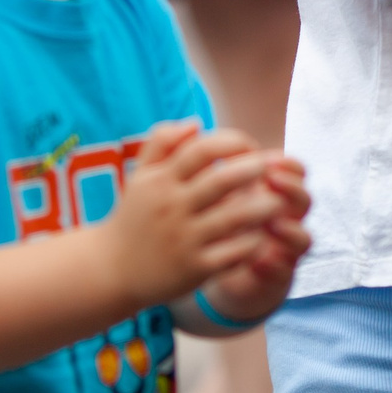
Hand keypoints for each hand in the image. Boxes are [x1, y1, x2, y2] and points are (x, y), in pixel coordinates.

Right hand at [95, 121, 293, 303]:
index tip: (249, 147)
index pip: (202, 149)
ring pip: (234, 217)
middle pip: (222, 180)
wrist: (112, 270)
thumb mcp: (140, 176)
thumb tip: (196, 122)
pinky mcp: (196, 268)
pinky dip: (254, 241)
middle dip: (254, 170)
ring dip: (263, 206)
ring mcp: (185, 239)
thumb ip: (162, 142)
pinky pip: (234, 252)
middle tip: (273, 167)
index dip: (233, 142)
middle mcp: (173, 208)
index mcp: (162, 181)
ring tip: (279, 201)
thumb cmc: (135, 217)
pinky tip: (264, 234)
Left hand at [198, 159, 311, 324]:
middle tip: (271, 181)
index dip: (287, 164)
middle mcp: (283, 218)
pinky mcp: (274, 276)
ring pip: (304, 238)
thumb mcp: (206, 192)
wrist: (210, 268)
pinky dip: (274, 266)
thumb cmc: (210, 220)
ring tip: (272, 224)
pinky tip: (258, 261)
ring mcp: (282, 249)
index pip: (293, 171)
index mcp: (269, 194)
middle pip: (304, 200)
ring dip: (291, 229)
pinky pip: (285, 272)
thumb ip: (202, 162)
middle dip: (292, 189)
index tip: (266, 157)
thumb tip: (192, 126)